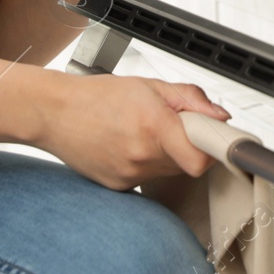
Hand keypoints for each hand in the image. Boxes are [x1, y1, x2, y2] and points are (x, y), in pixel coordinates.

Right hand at [41, 72, 230, 188]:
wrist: (54, 113)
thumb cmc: (97, 96)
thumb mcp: (149, 86)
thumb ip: (191, 100)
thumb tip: (220, 116)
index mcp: (153, 127)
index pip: (201, 160)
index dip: (212, 149)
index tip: (214, 140)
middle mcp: (141, 157)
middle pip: (187, 162)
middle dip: (187, 144)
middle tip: (171, 125)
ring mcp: (129, 176)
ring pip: (168, 170)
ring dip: (166, 153)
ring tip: (142, 131)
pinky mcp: (118, 187)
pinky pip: (147, 177)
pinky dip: (145, 163)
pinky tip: (127, 145)